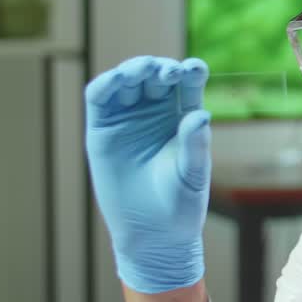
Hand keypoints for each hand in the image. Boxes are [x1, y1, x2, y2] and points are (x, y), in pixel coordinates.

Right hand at [85, 56, 211, 293]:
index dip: (190, 70)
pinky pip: (100, 98)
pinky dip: (106, 84)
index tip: (194, 69)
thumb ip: (195, 145)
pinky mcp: (103, 129)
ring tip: (142, 71)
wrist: (152, 233)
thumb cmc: (180, 204)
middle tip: (166, 72)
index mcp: (185, 116)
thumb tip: (201, 115)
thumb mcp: (193, 174)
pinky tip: (116, 80)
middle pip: (156, 75)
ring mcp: (128, 118)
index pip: (188, 82)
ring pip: (128, 80)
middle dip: (160, 67)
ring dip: (134, 69)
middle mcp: (156, 112)